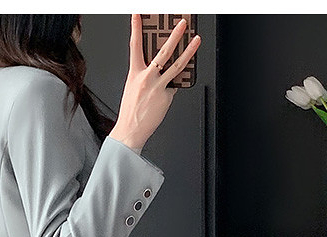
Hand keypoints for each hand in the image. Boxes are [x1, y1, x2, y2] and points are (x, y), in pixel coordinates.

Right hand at [110, 14, 200, 152]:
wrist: (130, 132)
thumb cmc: (131, 112)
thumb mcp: (133, 88)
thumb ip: (146, 76)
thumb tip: (161, 68)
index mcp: (134, 74)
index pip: (135, 46)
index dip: (136, 28)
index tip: (138, 15)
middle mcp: (147, 78)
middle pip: (163, 51)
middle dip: (174, 35)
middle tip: (183, 23)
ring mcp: (158, 87)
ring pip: (177, 65)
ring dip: (189, 51)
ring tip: (196, 40)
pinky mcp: (167, 97)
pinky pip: (173, 87)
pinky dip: (172, 88)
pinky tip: (166, 94)